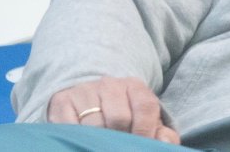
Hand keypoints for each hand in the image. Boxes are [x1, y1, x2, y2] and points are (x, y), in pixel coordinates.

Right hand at [47, 76, 179, 142]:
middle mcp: (109, 84)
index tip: (141, 145)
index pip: (145, 107)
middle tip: (118, 147)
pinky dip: (78, 139)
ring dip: (98, 141)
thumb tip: (166, 145)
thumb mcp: (145, 121)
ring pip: (94, 125)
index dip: (145, 131)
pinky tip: (83, 143)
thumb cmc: (124, 116)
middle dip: (121, 139)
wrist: (87, 99)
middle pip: (119, 118)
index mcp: (135, 86)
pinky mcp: (62, 102)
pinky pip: (70, 127)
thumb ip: (162, 134)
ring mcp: (85, 91)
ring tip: (101, 145)